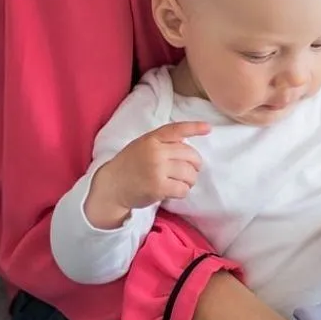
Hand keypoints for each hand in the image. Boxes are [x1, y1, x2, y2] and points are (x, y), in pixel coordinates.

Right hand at [86, 122, 208, 227]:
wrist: (111, 186)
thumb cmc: (130, 165)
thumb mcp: (142, 145)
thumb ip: (162, 142)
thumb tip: (186, 141)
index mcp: (152, 139)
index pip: (176, 130)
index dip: (194, 128)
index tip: (208, 128)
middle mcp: (156, 152)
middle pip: (190, 155)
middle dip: (195, 165)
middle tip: (190, 170)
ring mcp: (157, 170)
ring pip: (189, 173)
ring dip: (190, 180)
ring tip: (181, 182)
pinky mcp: (158, 187)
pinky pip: (183, 189)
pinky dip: (182, 191)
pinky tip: (174, 191)